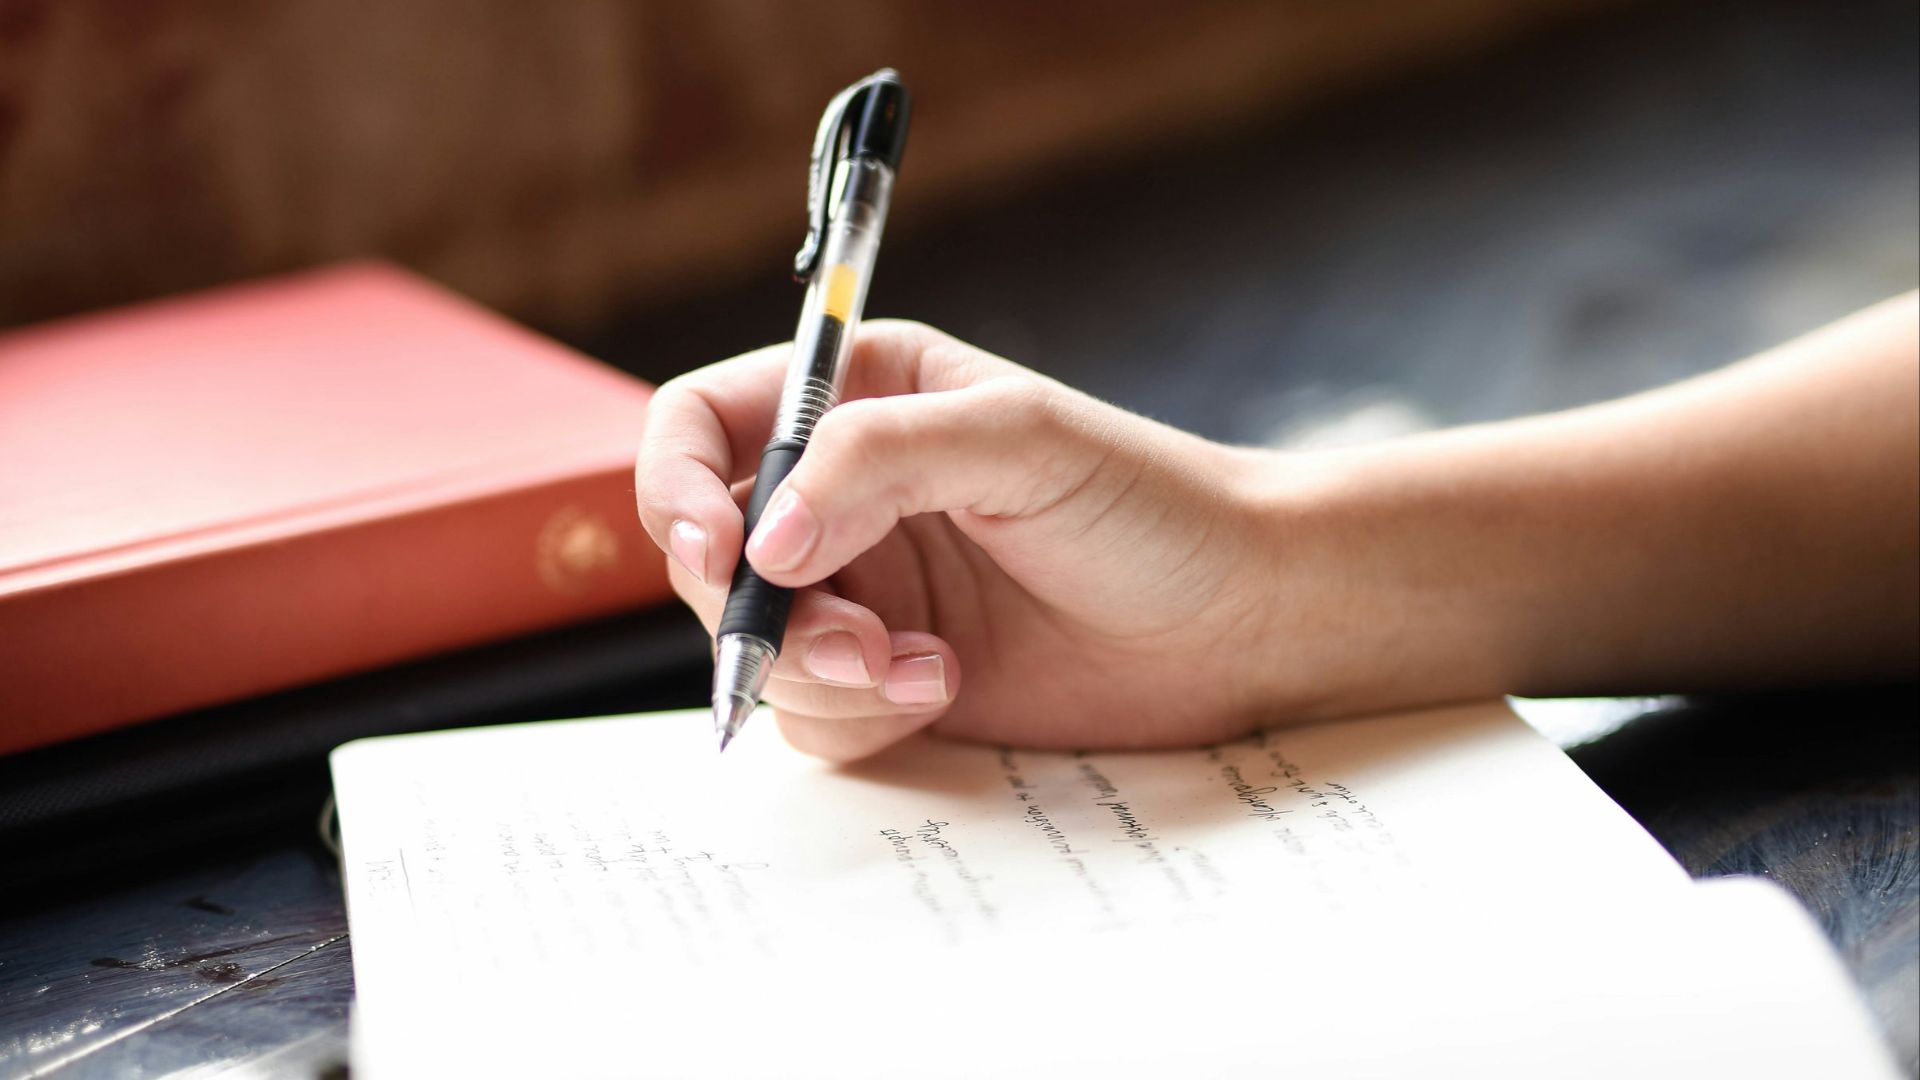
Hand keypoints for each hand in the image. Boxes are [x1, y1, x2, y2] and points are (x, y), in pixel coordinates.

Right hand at [634, 322, 1285, 761]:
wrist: (1240, 619)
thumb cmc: (1150, 503)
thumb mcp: (1019, 440)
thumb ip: (879, 460)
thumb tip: (761, 542)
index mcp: (860, 399)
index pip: (701, 427)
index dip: (676, 487)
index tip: (717, 550)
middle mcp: (843, 494)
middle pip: (711, 554)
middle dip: (762, 611)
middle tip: (852, 639)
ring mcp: (863, 592)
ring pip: (753, 647)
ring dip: (817, 672)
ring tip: (922, 669)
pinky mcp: (889, 679)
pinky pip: (811, 715)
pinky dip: (860, 716)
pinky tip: (945, 689)